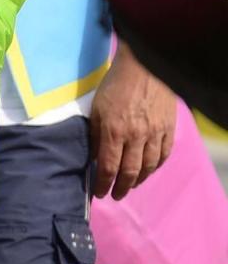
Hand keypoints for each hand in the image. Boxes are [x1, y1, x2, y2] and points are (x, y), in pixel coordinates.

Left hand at [89, 47, 175, 200]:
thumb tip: (94, 158)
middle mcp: (136, 136)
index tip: (99, 193)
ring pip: (149, 166)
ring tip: (130, 185)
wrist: (144, 68)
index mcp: (114, 131)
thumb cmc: (114, 86)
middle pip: (130, 172)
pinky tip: (149, 170)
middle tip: (115, 195)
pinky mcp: (168, 129)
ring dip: (139, 180)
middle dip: (121, 187)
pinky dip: (156, 166)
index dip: (103, 184)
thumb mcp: (96, 109)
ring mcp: (155, 133)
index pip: (108, 167)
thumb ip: (95, 136)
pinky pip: (163, 154)